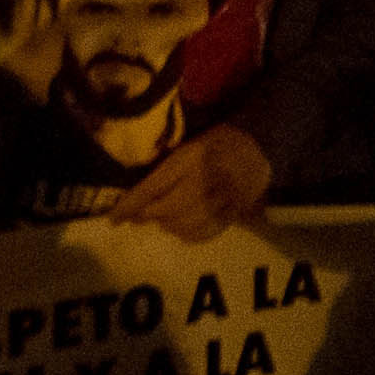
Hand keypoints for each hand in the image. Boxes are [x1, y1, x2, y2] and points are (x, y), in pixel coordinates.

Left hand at [110, 120, 274, 242]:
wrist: (261, 145)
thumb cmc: (219, 139)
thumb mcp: (189, 141)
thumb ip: (166, 164)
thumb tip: (137, 193)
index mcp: (192, 156)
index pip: (154, 186)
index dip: (131, 205)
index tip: (113, 219)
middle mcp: (206, 179)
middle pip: (166, 210)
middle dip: (147, 216)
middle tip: (137, 216)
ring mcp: (222, 199)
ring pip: (183, 225)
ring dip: (166, 225)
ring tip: (162, 218)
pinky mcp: (234, 213)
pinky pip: (204, 233)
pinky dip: (188, 235)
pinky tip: (182, 227)